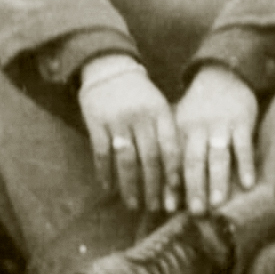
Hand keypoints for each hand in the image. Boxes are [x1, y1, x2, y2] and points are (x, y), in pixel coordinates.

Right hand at [77, 54, 180, 216]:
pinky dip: (104, 172)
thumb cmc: (140, 94)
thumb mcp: (159, 106)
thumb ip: (167, 134)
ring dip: (130, 185)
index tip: (176, 198)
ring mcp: (116, 118)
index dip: (173, 175)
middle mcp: (140, 116)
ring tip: (134, 204)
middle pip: (149, 158)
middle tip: (155, 208)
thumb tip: (179, 175)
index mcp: (160, 112)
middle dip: (153, 187)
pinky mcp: (95, 121)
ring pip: (126, 159)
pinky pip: (101, 152)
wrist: (108, 66)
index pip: (170, 148)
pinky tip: (108, 188)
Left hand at [174, 65, 261, 213]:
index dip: (170, 184)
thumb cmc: (200, 108)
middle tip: (196, 213)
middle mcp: (198, 128)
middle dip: (194, 188)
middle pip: (193, 161)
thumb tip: (165, 185)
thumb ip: (177, 149)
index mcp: (180, 130)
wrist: (223, 75)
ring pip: (217, 155)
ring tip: (218, 204)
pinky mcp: (242, 121)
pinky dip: (245, 165)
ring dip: (217, 180)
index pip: (173, 161)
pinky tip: (248, 184)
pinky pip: (243, 145)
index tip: (167, 208)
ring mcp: (220, 125)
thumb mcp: (183, 123)